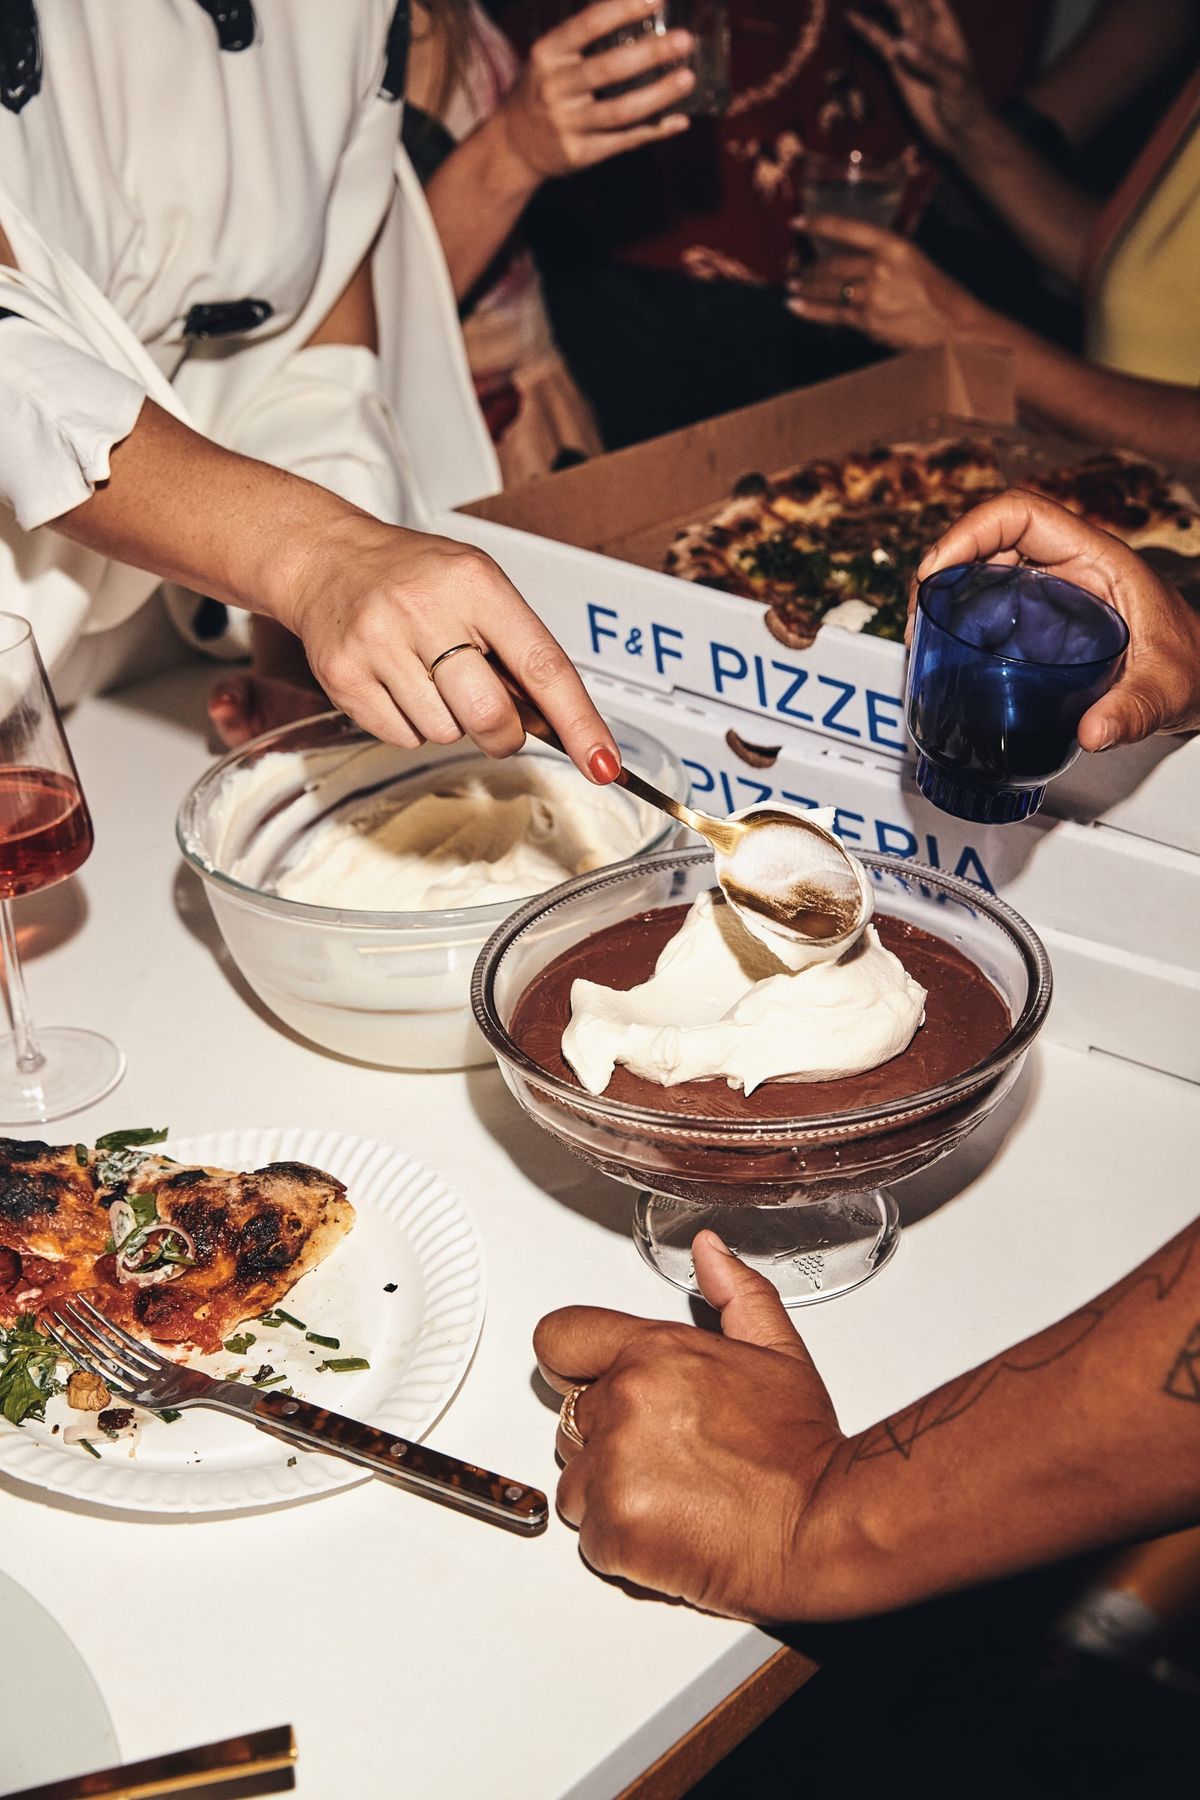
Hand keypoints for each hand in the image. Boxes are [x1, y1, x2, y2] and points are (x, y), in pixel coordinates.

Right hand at [280, 512, 620, 779]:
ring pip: (444, 733)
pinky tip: (398, 683)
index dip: (578, 722)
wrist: (329, 560)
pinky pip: (402, 738)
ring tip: (427, 676)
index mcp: (476, 584)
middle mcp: (426, 609)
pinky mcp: (345, 676)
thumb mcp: (478, 588)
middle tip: (491, 713)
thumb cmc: (417, 578)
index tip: (604, 763)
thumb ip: (517, 648)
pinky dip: (410, 725)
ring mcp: (379, 643)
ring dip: (448, 722)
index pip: (542, 665)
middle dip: (501, 732)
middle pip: (491, 716)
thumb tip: (557, 724)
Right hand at [498, 0, 693, 181]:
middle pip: (609, 68)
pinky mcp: (579, 153)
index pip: (588, 24)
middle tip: (684, 41)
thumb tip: (640, 16)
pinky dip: (655, 130)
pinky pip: (624, 141)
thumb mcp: (551, 57)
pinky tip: (679, 119)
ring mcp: (566, 124)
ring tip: (688, 78)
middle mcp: (553, 88)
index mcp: (547, 54)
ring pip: (621, 110)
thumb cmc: (544, 90)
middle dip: (651, 53)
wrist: (513, 146)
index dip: (624, 8)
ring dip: (659, 95)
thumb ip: (584, 41)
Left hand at [533, 1232, 845, 1620]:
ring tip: (672, 1496)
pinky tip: (670, 1531)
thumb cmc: (800, 1448)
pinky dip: (622, 1544)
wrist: (821, 1526)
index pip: (559, 1338)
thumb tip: (709, 1250)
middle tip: (668, 1455)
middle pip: (570, 1418)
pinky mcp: (616, 1527)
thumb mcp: (776, 1351)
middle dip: (608, 1438)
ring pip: (574, 1482)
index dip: (571, 1363)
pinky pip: (590, 1537)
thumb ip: (735, 1292)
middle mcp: (627, 1400)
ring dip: (610, 1494)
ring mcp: (615, 1466)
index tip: (584, 1381)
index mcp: (654, 1351)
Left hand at [787, 215, 998, 349]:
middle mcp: (881, 267)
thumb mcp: (911, 259)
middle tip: (796, 270)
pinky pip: (832, 314)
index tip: (797, 223)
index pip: (848, 229)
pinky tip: (795, 306)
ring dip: (806, 288)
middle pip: (833, 265)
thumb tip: (847, 264)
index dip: (820, 225)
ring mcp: (873, 296)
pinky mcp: (868, 321)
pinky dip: (810, 310)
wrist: (954, 325)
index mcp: (894, 245)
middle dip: (810, 269)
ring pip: (828, 289)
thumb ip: (880, 258)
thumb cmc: (935, 291)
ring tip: (792, 286)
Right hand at [848, 0, 986, 157]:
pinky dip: (865, 29)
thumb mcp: (954, 82)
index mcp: (947, 28)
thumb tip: (901, 45)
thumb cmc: (966, 104)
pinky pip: (879, 43)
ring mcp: (910, 47)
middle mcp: (928, 31)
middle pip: (907, 1)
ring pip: (892, 16)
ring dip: (878, 2)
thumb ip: (930, 62)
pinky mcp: (896, 66)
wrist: (959, 133)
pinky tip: (850, 17)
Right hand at [916, 491, 1199, 748]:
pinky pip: (991, 599)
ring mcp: (1051, 588)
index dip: (969, 531)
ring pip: (983, 568)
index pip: (1020, 513)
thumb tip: (1092, 734)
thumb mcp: (1165, 690)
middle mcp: (1067, 564)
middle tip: (921, 621)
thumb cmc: (1190, 668)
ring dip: (946, 593)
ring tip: (924, 638)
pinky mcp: (1040, 616)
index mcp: (1094, 558)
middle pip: (988, 539)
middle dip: (943, 568)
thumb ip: (1133, 711)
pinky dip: (961, 618)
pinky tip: (947, 653)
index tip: (938, 572)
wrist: (1198, 678)